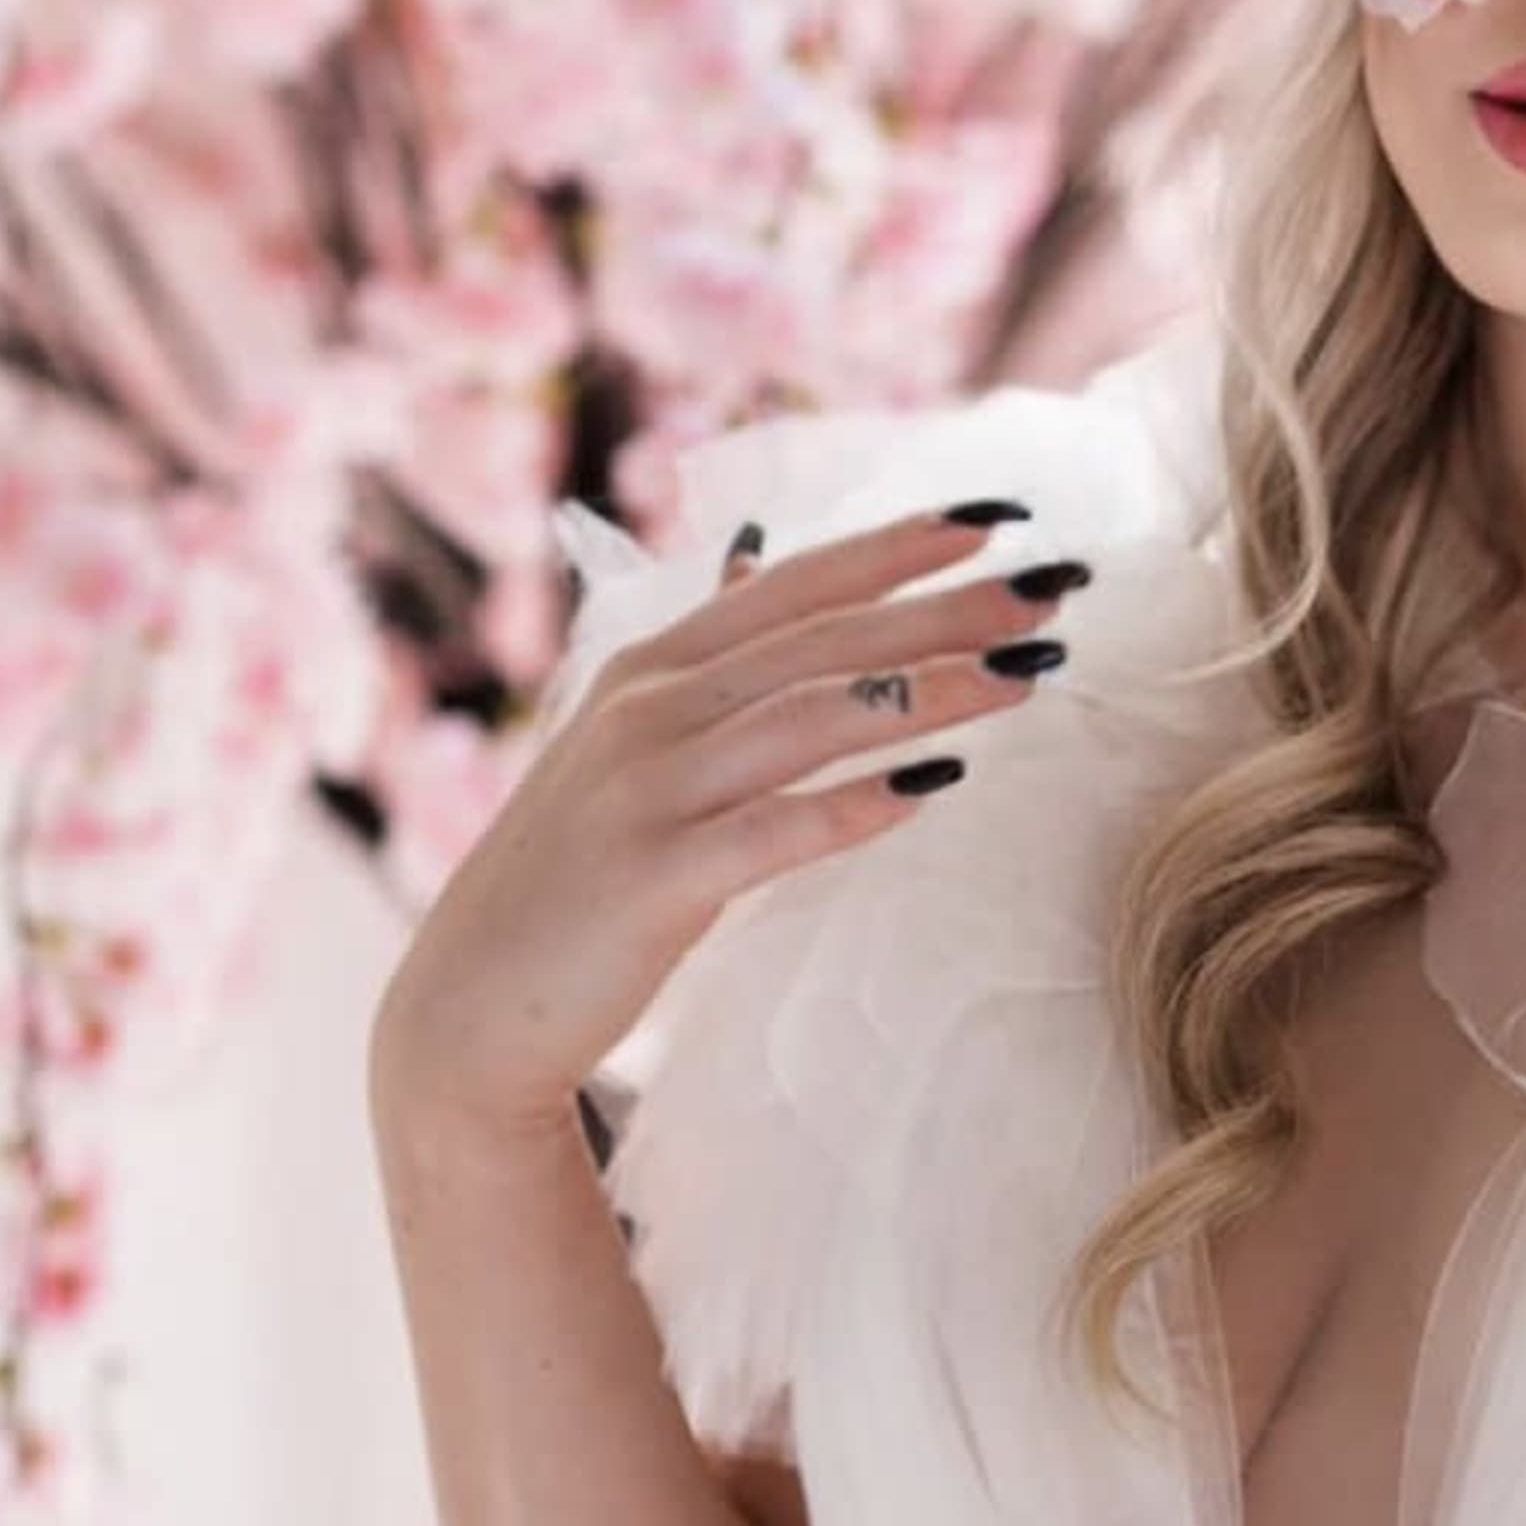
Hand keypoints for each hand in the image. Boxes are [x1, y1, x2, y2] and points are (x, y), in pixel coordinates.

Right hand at [370, 505, 1080, 1147]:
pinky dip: (854, 805)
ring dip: (930, 689)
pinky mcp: (653, 880)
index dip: (899, 545)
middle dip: (948, 607)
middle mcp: (648, 710)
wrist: (469, 1006)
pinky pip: (773, 832)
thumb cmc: (576, 877)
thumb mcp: (629, 744)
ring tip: (1032, 673)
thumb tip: (760, 552)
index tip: (1000, 519)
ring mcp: (646, 791)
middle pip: (823, 640)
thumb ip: (704, 659)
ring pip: (810, 719)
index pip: (796, 584)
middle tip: (1056, 584)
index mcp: (651, 668)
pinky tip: (935, 788)